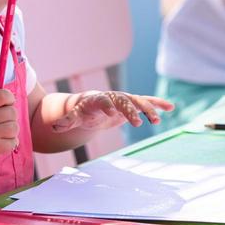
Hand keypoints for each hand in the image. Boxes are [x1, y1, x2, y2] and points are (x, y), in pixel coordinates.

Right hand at [0, 89, 18, 158]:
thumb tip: (13, 99)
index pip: (2, 95)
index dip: (10, 98)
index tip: (8, 103)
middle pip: (12, 112)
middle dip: (10, 116)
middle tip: (0, 121)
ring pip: (15, 128)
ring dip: (11, 130)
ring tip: (0, 132)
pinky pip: (14, 141)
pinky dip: (11, 142)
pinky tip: (0, 141)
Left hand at [51, 91, 174, 131]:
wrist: (91, 105)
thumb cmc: (81, 111)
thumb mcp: (73, 116)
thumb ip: (67, 120)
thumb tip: (54, 126)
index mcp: (98, 100)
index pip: (104, 101)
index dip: (108, 107)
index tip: (112, 114)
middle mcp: (113, 97)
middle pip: (124, 101)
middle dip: (131, 111)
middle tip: (139, 123)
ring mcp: (124, 99)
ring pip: (138, 101)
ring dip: (148, 109)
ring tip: (157, 120)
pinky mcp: (132, 104)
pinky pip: (146, 102)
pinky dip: (158, 103)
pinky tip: (171, 108)